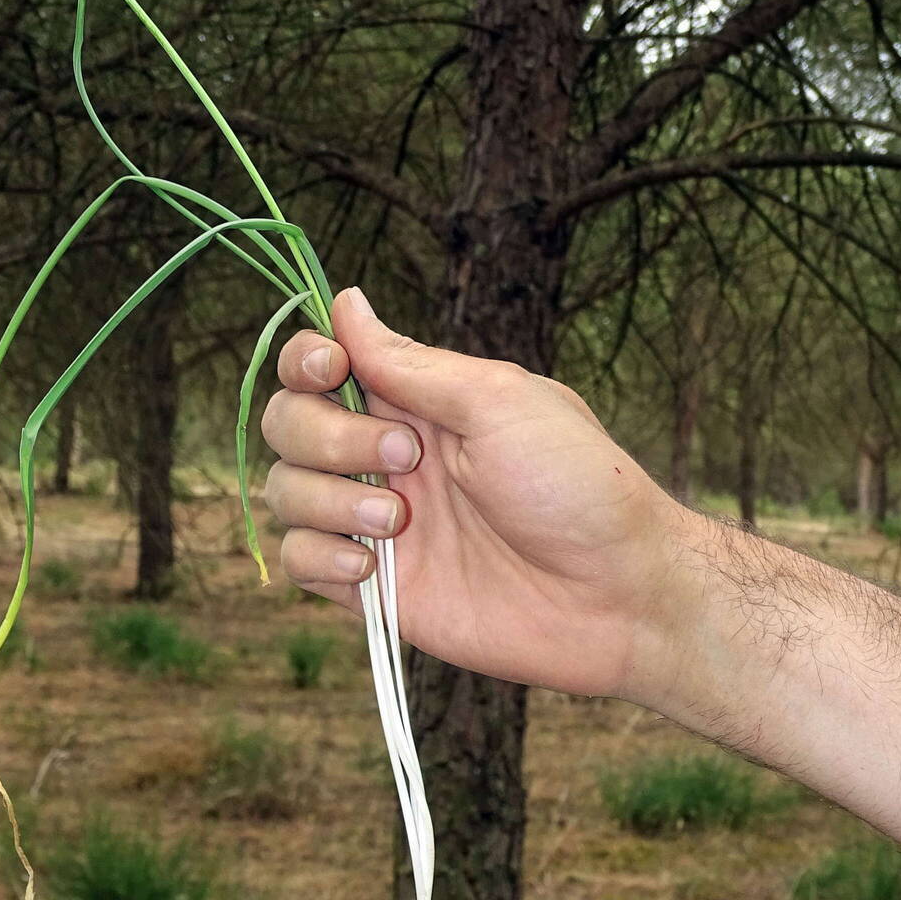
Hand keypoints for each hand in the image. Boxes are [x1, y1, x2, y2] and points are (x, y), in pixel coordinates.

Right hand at [260, 287, 689, 697]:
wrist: (616, 598)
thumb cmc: (578, 488)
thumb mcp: (500, 402)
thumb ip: (411, 363)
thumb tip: (344, 302)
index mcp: (417, 402)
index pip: (319, 365)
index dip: (306, 360)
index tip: (334, 369)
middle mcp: (385, 457)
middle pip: (289, 423)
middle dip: (326, 435)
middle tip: (407, 456)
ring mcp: (374, 523)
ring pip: (284, 492)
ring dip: (328, 500)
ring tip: (401, 522)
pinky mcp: (373, 589)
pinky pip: (297, 562)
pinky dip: (319, 559)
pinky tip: (371, 569)